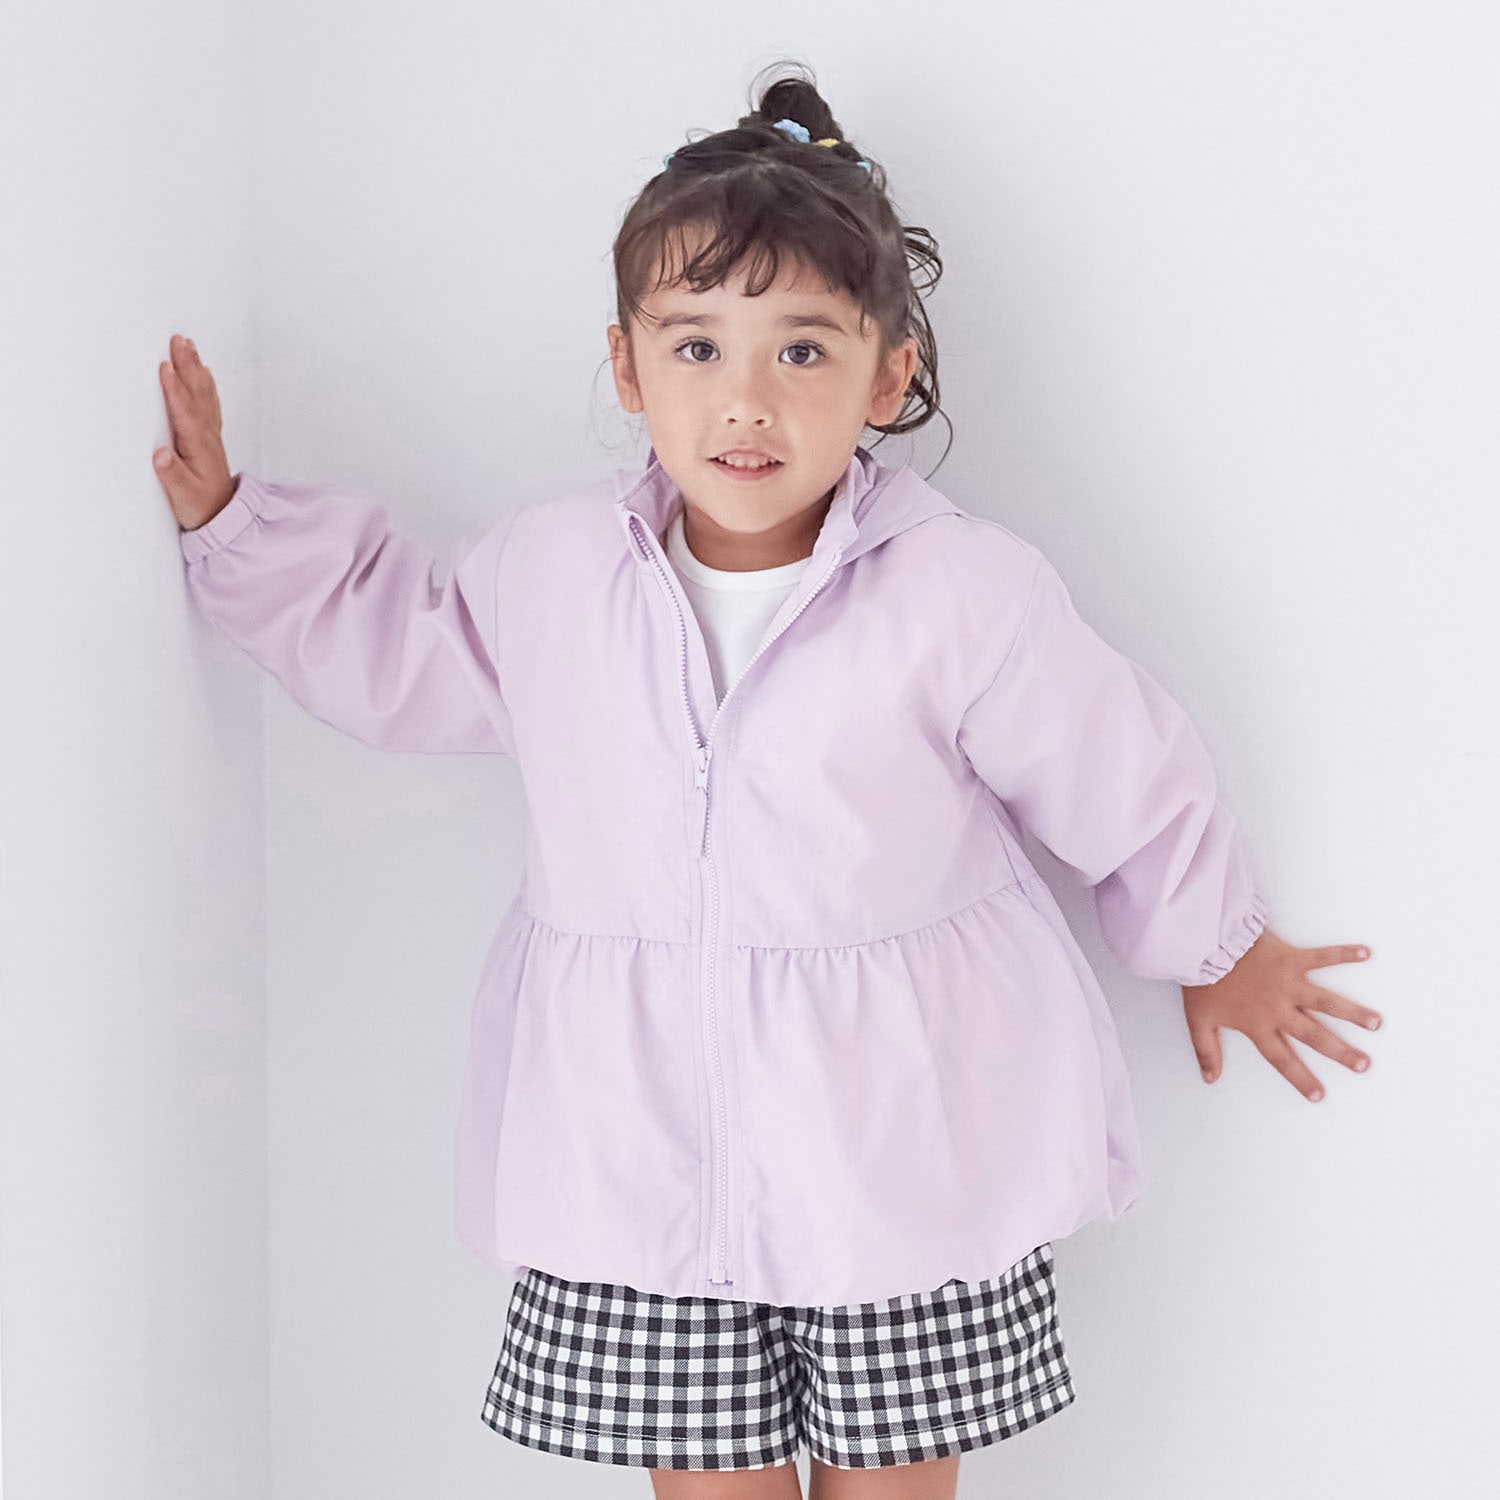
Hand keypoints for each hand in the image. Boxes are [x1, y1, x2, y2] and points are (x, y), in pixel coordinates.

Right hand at [154, 333, 236, 530]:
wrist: (222, 517)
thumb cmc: (200, 507)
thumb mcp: (183, 496)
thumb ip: (172, 475)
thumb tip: (161, 455)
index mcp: (198, 447)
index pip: (184, 412)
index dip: (174, 389)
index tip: (165, 367)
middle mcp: (207, 436)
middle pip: (196, 394)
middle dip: (188, 367)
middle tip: (179, 340)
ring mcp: (210, 435)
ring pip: (203, 395)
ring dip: (195, 369)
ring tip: (188, 346)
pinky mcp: (209, 437)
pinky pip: (207, 403)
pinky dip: (204, 384)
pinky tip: (202, 372)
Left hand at [1183, 928, 1380, 1102]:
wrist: (1204, 945)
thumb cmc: (1202, 981)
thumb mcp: (1198, 1020)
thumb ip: (1206, 1050)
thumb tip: (1210, 1078)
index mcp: (1258, 1025)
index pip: (1282, 1058)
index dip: (1300, 1078)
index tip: (1319, 1095)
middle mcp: (1280, 1008)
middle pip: (1315, 1035)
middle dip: (1340, 1052)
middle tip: (1363, 1065)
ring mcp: (1289, 983)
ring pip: (1328, 1002)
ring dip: (1352, 1012)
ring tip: (1376, 1023)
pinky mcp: (1292, 958)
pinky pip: (1323, 956)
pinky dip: (1344, 954)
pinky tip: (1366, 953)